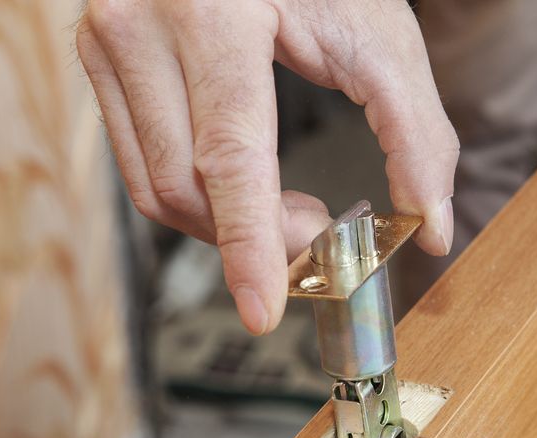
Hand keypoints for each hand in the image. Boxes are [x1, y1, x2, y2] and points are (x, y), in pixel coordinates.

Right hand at [77, 0, 458, 333]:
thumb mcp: (382, 37)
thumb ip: (418, 134)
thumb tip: (433, 228)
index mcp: (212, 13)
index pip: (228, 158)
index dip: (248, 245)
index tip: (262, 309)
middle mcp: (140, 26)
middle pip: (185, 187)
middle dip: (254, 240)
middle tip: (320, 236)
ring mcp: (108, 44)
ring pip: (155, 189)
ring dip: (226, 228)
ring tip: (293, 213)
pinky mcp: (103, 65)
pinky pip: (141, 166)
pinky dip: (199, 200)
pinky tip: (248, 190)